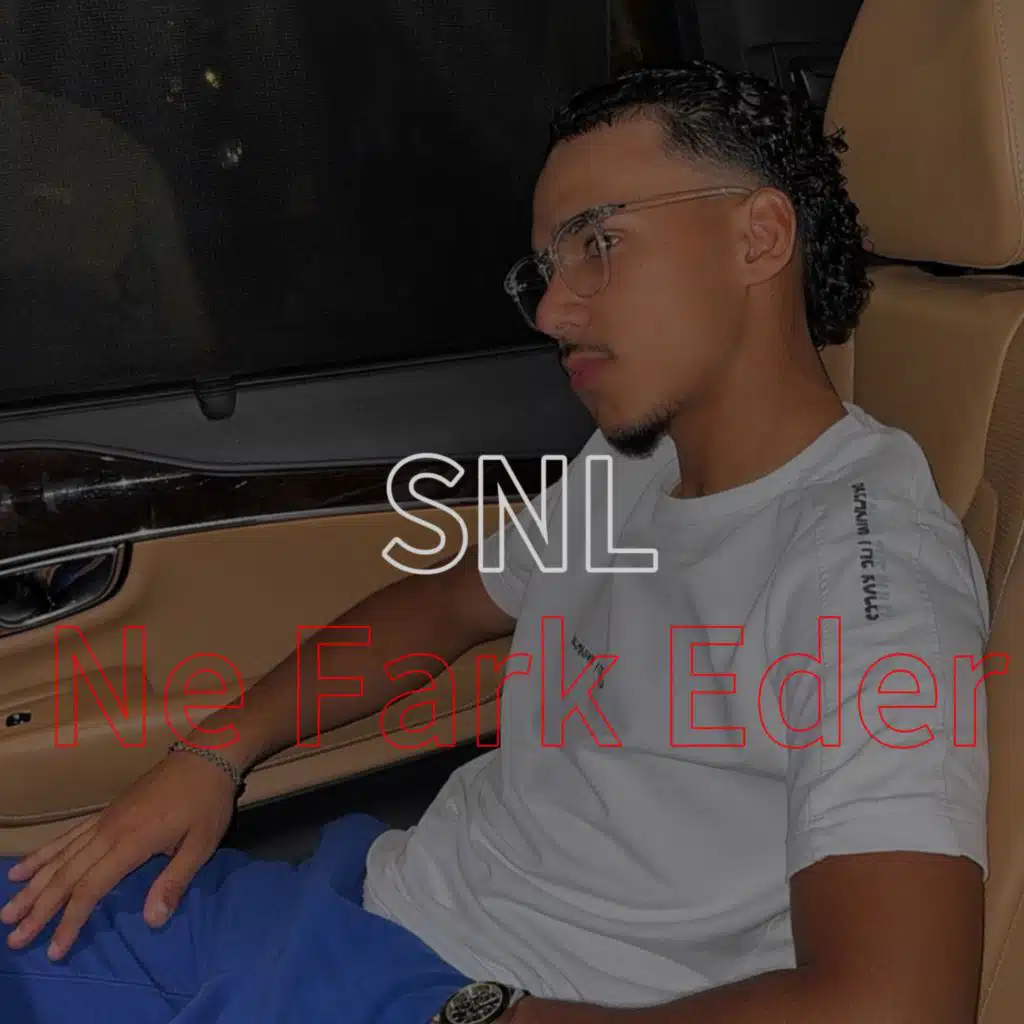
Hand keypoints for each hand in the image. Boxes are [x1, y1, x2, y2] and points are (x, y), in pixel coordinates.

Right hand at [1, 747, 238, 958]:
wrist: (206, 755)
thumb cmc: (207, 802)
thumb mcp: (202, 844)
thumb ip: (175, 881)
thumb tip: (152, 921)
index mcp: (132, 842)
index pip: (91, 887)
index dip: (70, 920)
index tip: (54, 950)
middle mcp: (109, 831)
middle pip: (67, 874)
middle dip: (39, 909)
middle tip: (15, 939)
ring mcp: (104, 819)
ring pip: (60, 855)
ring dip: (33, 884)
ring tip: (7, 911)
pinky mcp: (106, 811)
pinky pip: (68, 835)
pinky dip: (44, 853)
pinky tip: (23, 867)